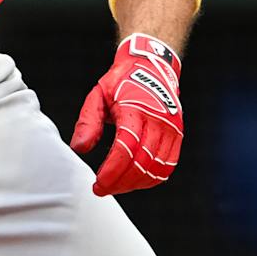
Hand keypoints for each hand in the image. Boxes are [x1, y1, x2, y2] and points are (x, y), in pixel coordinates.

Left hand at [70, 33, 183, 195]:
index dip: (112, 172)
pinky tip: (135, 181)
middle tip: (102, 189)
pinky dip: (152, 178)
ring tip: (116, 186)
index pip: (126, 149)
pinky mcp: (178, 135)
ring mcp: (171, 129)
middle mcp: (158, 121)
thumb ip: (88, 122)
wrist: (150, 66)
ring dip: (135, 183)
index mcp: (135, 109)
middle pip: (142, 163)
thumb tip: (79, 149)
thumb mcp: (98, 95)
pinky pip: (168, 165)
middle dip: (120, 182)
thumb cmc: (120, 82)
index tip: (98, 185)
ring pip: (157, 168)